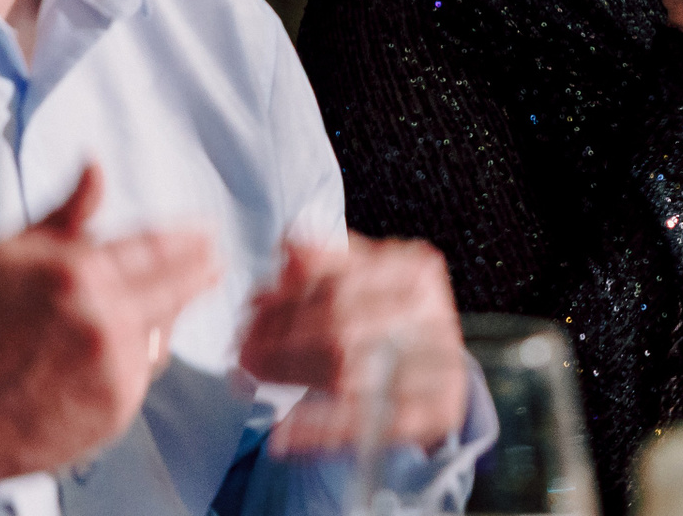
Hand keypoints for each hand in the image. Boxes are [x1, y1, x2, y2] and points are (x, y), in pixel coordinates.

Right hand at [0, 165, 220, 484]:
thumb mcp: (6, 253)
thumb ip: (66, 211)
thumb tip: (97, 164)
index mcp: (76, 273)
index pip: (154, 246)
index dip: (186, 238)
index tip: (206, 231)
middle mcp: (103, 320)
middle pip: (175, 287)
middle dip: (199, 271)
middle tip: (215, 260)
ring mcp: (113, 368)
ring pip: (165, 330)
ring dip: (175, 311)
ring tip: (182, 295)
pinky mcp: (116, 409)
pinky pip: (147, 370)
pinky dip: (147, 351)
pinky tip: (142, 338)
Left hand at [241, 234, 466, 452]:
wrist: (440, 372)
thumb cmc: (391, 316)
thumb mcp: (363, 278)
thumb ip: (324, 263)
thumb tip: (288, 247)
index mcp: (416, 270)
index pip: (338, 281)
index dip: (288, 295)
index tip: (253, 305)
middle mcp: (433, 315)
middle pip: (339, 325)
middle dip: (280, 337)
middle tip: (242, 345)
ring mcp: (437, 367)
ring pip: (346, 373)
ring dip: (288, 375)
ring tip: (251, 373)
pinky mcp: (432, 414)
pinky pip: (365, 423)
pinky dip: (317, 430)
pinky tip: (282, 434)